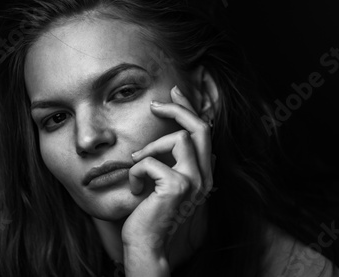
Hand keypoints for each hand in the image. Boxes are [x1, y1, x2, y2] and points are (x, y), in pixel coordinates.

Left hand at [121, 85, 214, 275]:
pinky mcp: (176, 187)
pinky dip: (136, 172)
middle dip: (177, 109)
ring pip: (177, 139)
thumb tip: (170, 135)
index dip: (189, 109)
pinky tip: (135, 189)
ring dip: (149, 149)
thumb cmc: (151, 213)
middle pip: (200, 127)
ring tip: (136, 164)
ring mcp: (193, 182)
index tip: (174, 93)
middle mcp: (204, 176)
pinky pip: (150, 161)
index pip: (203, 132)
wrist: (147, 244)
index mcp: (202, 173)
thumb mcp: (164, 182)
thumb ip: (172, 161)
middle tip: (154, 105)